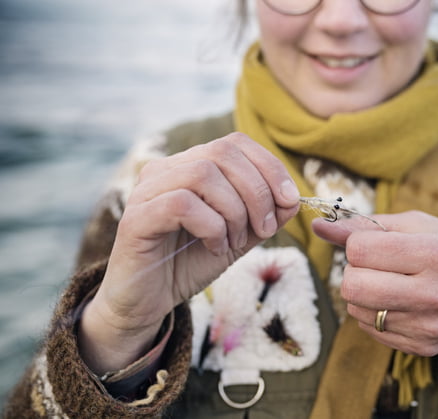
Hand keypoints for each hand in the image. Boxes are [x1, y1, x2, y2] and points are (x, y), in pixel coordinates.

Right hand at [79, 133, 299, 372]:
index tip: (290, 200)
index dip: (269, 166)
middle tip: (265, 229)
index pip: (234, 143)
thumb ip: (265, 216)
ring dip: (234, 211)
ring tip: (234, 242)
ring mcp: (147, 191)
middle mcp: (166, 170)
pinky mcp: (136, 218)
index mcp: (190, 166)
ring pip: (203, 175)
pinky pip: (181, 204)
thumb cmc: (190, 263)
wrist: (148, 302)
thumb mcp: (240, 236)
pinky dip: (211, 226)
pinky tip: (214, 247)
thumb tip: (294, 198)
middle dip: (257, 191)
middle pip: (222, 153)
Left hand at [312, 211, 437, 362]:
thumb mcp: (423, 226)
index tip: (376, 243)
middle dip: (355, 270)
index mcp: (436, 255)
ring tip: (390, 282)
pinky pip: (369, 329)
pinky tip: (398, 302)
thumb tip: (319, 226)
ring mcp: (427, 327)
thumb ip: (369, 224)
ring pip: (356, 309)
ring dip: (363, 292)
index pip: (360, 250)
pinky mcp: (421, 348)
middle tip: (376, 264)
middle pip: (352, 286)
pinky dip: (374, 312)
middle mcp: (433, 295)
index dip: (359, 243)